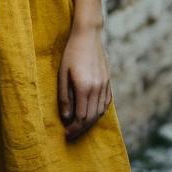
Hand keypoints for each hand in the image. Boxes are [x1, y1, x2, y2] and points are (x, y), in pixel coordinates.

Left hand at [57, 26, 112, 141]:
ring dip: (90, 122)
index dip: (74, 129)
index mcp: (84, 88)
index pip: (81, 117)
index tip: (66, 134)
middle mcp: (97, 89)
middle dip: (81, 130)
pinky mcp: (108, 80)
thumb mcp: (62, 74)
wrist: (88, 35)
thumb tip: (66, 117)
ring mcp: (105, 85)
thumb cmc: (71, 53)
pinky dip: (99, 111)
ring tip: (80, 126)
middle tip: (71, 135)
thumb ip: (64, 97)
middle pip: (91, 118)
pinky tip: (92, 113)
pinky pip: (106, 102)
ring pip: (100, 111)